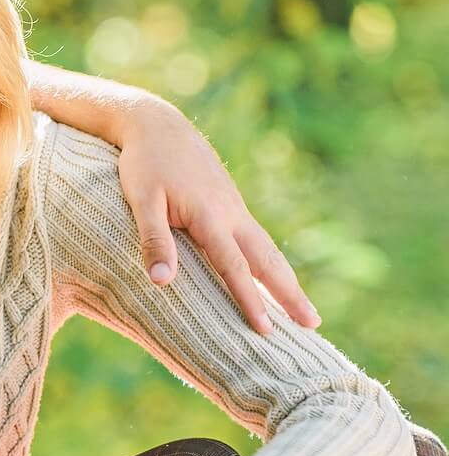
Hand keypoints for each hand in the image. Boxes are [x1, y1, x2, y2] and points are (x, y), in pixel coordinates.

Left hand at [116, 99, 318, 333]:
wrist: (158, 125)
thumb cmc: (145, 164)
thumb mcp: (141, 200)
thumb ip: (153, 239)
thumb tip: (162, 282)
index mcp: (211, 216)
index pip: (234, 267)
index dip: (249, 300)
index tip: (266, 330)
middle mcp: (231, 214)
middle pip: (266, 261)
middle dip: (290, 294)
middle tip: (314, 326)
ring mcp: (234, 208)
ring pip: (266, 250)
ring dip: (285, 280)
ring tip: (304, 309)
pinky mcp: (230, 204)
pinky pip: (256, 240)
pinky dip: (270, 262)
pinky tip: (272, 277)